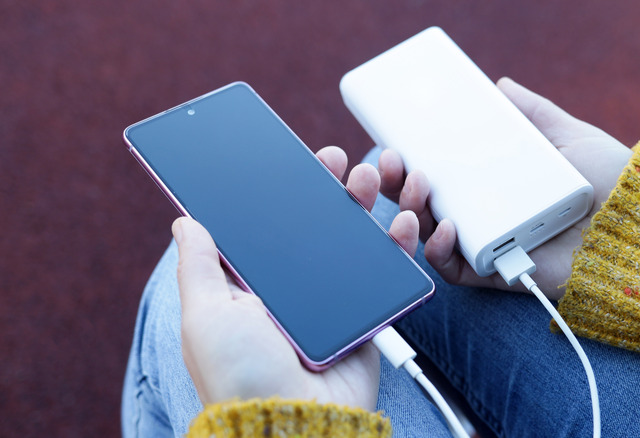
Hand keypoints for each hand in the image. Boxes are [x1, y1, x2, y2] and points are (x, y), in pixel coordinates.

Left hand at [175, 146, 420, 409]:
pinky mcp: (363, 316)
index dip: (276, 193)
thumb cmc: (240, 377)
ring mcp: (329, 302)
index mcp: (250, 288)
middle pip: (311, 228)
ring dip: (361, 205)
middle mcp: (290, 291)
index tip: (287, 161)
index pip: (265, 228)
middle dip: (324, 189)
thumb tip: (185, 221)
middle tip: (333, 159)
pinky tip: (399, 222)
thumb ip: (198, 266)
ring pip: (349, 242)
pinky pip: (383, 273)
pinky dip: (396, 246)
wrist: (294, 424)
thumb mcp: (205, 316)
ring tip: (368, 176)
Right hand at [379, 77, 632, 298]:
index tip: (393, 139)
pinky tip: (447, 225)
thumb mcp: (570, 138)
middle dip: (396, 182)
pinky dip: (440, 248)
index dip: (411, 158)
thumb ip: (535, 113)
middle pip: (424, 202)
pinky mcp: (494, 274)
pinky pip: (452, 268)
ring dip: (410, 209)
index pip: (443, 171)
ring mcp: (488, 244)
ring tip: (417, 185)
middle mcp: (486, 214)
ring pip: (429, 233)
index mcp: (496, 183)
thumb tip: (500, 84)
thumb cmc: (612, 186)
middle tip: (389, 160)